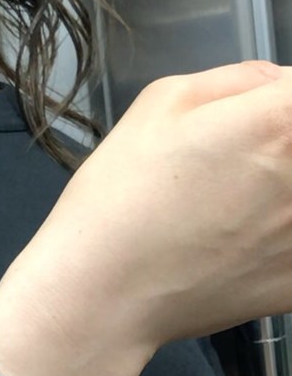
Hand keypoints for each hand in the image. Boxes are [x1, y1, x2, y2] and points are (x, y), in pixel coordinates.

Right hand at [11, 62, 291, 360]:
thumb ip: (240, 80)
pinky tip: (238, 249)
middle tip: (235, 169)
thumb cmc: (120, 196)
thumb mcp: (161, 102)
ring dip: (276, 200)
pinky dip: (276, 245)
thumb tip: (278, 85)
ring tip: (230, 211)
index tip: (257, 120)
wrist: (102, 295)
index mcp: (279, 123)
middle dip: (278, 152)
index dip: (280, 104)